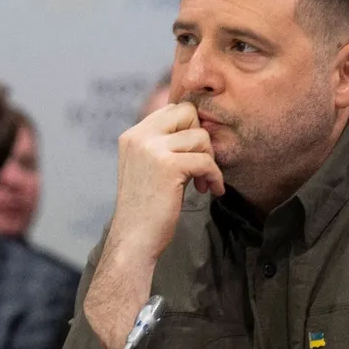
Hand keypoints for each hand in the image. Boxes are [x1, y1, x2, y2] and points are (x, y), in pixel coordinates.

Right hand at [109, 102, 224, 261]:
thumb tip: (199, 128)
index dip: (191, 128)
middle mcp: (139, 136)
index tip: (194, 154)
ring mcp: (152, 149)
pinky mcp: (168, 166)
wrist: (134, 239)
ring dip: (210, 160)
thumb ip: (166, 145)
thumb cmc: (147, 208)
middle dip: (202, 139)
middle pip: (187, 113)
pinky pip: (205, 160)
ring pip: (200, 136)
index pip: (173, 109)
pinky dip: (214, 176)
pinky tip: (211, 190)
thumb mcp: (150, 167)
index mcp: (133, 135)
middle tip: (202, 165)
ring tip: (203, 182)